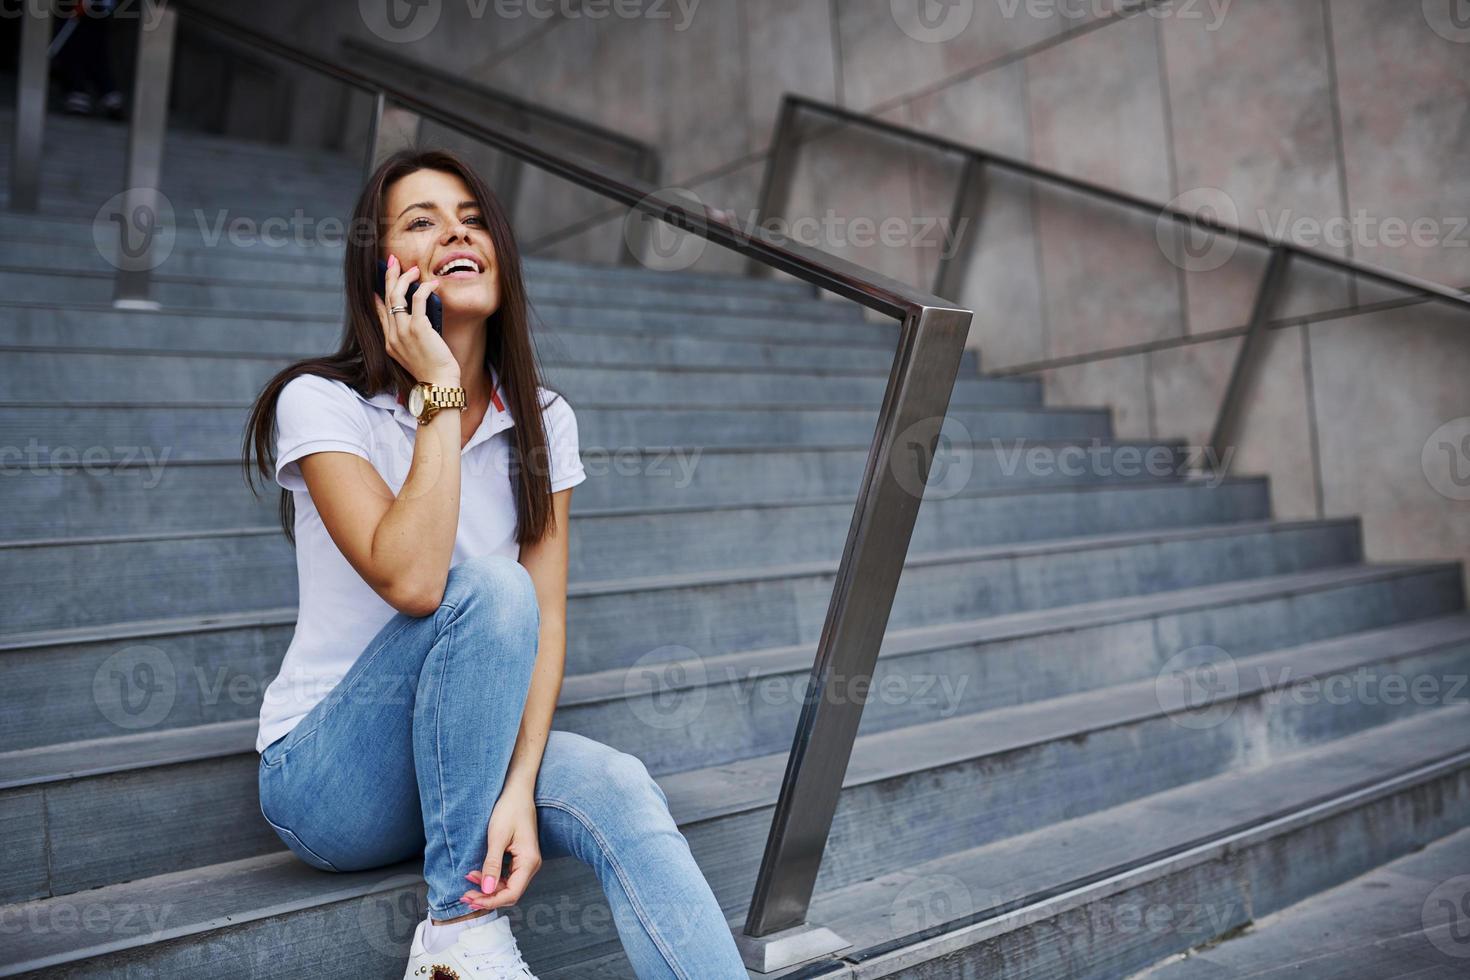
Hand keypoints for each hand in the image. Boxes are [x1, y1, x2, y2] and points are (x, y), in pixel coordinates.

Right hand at [374, 253, 457, 383]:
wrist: (438, 384)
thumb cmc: (433, 371)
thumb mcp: (416, 354)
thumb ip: (412, 337)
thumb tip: (420, 317)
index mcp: (390, 343)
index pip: (380, 313)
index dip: (379, 296)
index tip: (380, 284)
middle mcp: (392, 336)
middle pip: (387, 299)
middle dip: (389, 277)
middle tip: (393, 261)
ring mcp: (403, 331)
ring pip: (397, 296)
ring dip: (404, 278)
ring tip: (413, 269)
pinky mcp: (418, 328)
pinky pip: (418, 300)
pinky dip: (425, 288)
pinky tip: (432, 284)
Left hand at [462, 784, 540, 910]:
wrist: (517, 791)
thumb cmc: (509, 809)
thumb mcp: (497, 837)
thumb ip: (492, 865)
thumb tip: (487, 890)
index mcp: (529, 861)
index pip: (512, 893)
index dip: (491, 900)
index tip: (471, 899)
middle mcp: (531, 865)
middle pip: (510, 892)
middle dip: (487, 897)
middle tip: (465, 896)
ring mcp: (526, 862)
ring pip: (507, 886)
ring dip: (488, 889)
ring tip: (467, 885)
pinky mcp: (520, 858)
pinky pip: (507, 876)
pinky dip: (492, 879)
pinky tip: (477, 875)